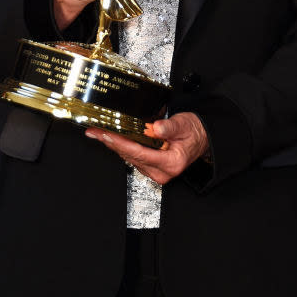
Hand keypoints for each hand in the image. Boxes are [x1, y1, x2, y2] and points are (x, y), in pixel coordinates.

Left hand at [84, 112, 209, 184]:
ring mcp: (155, 172)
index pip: (140, 153)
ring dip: (113, 145)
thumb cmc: (194, 132)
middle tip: (95, 132)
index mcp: (171, 163)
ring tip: (98, 133)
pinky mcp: (151, 168)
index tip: (107, 135)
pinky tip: (111, 138)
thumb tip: (155, 128)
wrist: (202, 138)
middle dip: (112, 143)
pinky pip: (133, 157)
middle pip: (131, 156)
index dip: (121, 143)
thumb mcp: (184, 124)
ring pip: (129, 157)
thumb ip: (169, 127)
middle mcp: (161, 171)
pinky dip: (121, 146)